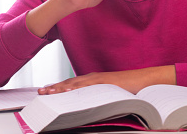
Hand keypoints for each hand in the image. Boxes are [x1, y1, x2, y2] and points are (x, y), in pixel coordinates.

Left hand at [38, 66, 175, 94]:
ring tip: (47, 93)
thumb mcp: (111, 95)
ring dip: (60, 88)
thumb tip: (90, 108)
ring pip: (75, 84)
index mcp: (94, 81)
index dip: (58, 88)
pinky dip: (76, 88)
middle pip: (70, 83)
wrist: (146, 80)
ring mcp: (99, 79)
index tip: (46, 92)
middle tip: (40, 93)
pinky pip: (88, 86)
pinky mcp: (105, 82)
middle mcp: (94, 78)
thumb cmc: (130, 89)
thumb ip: (100, 98)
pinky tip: (66, 91)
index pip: (72, 84)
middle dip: (54, 88)